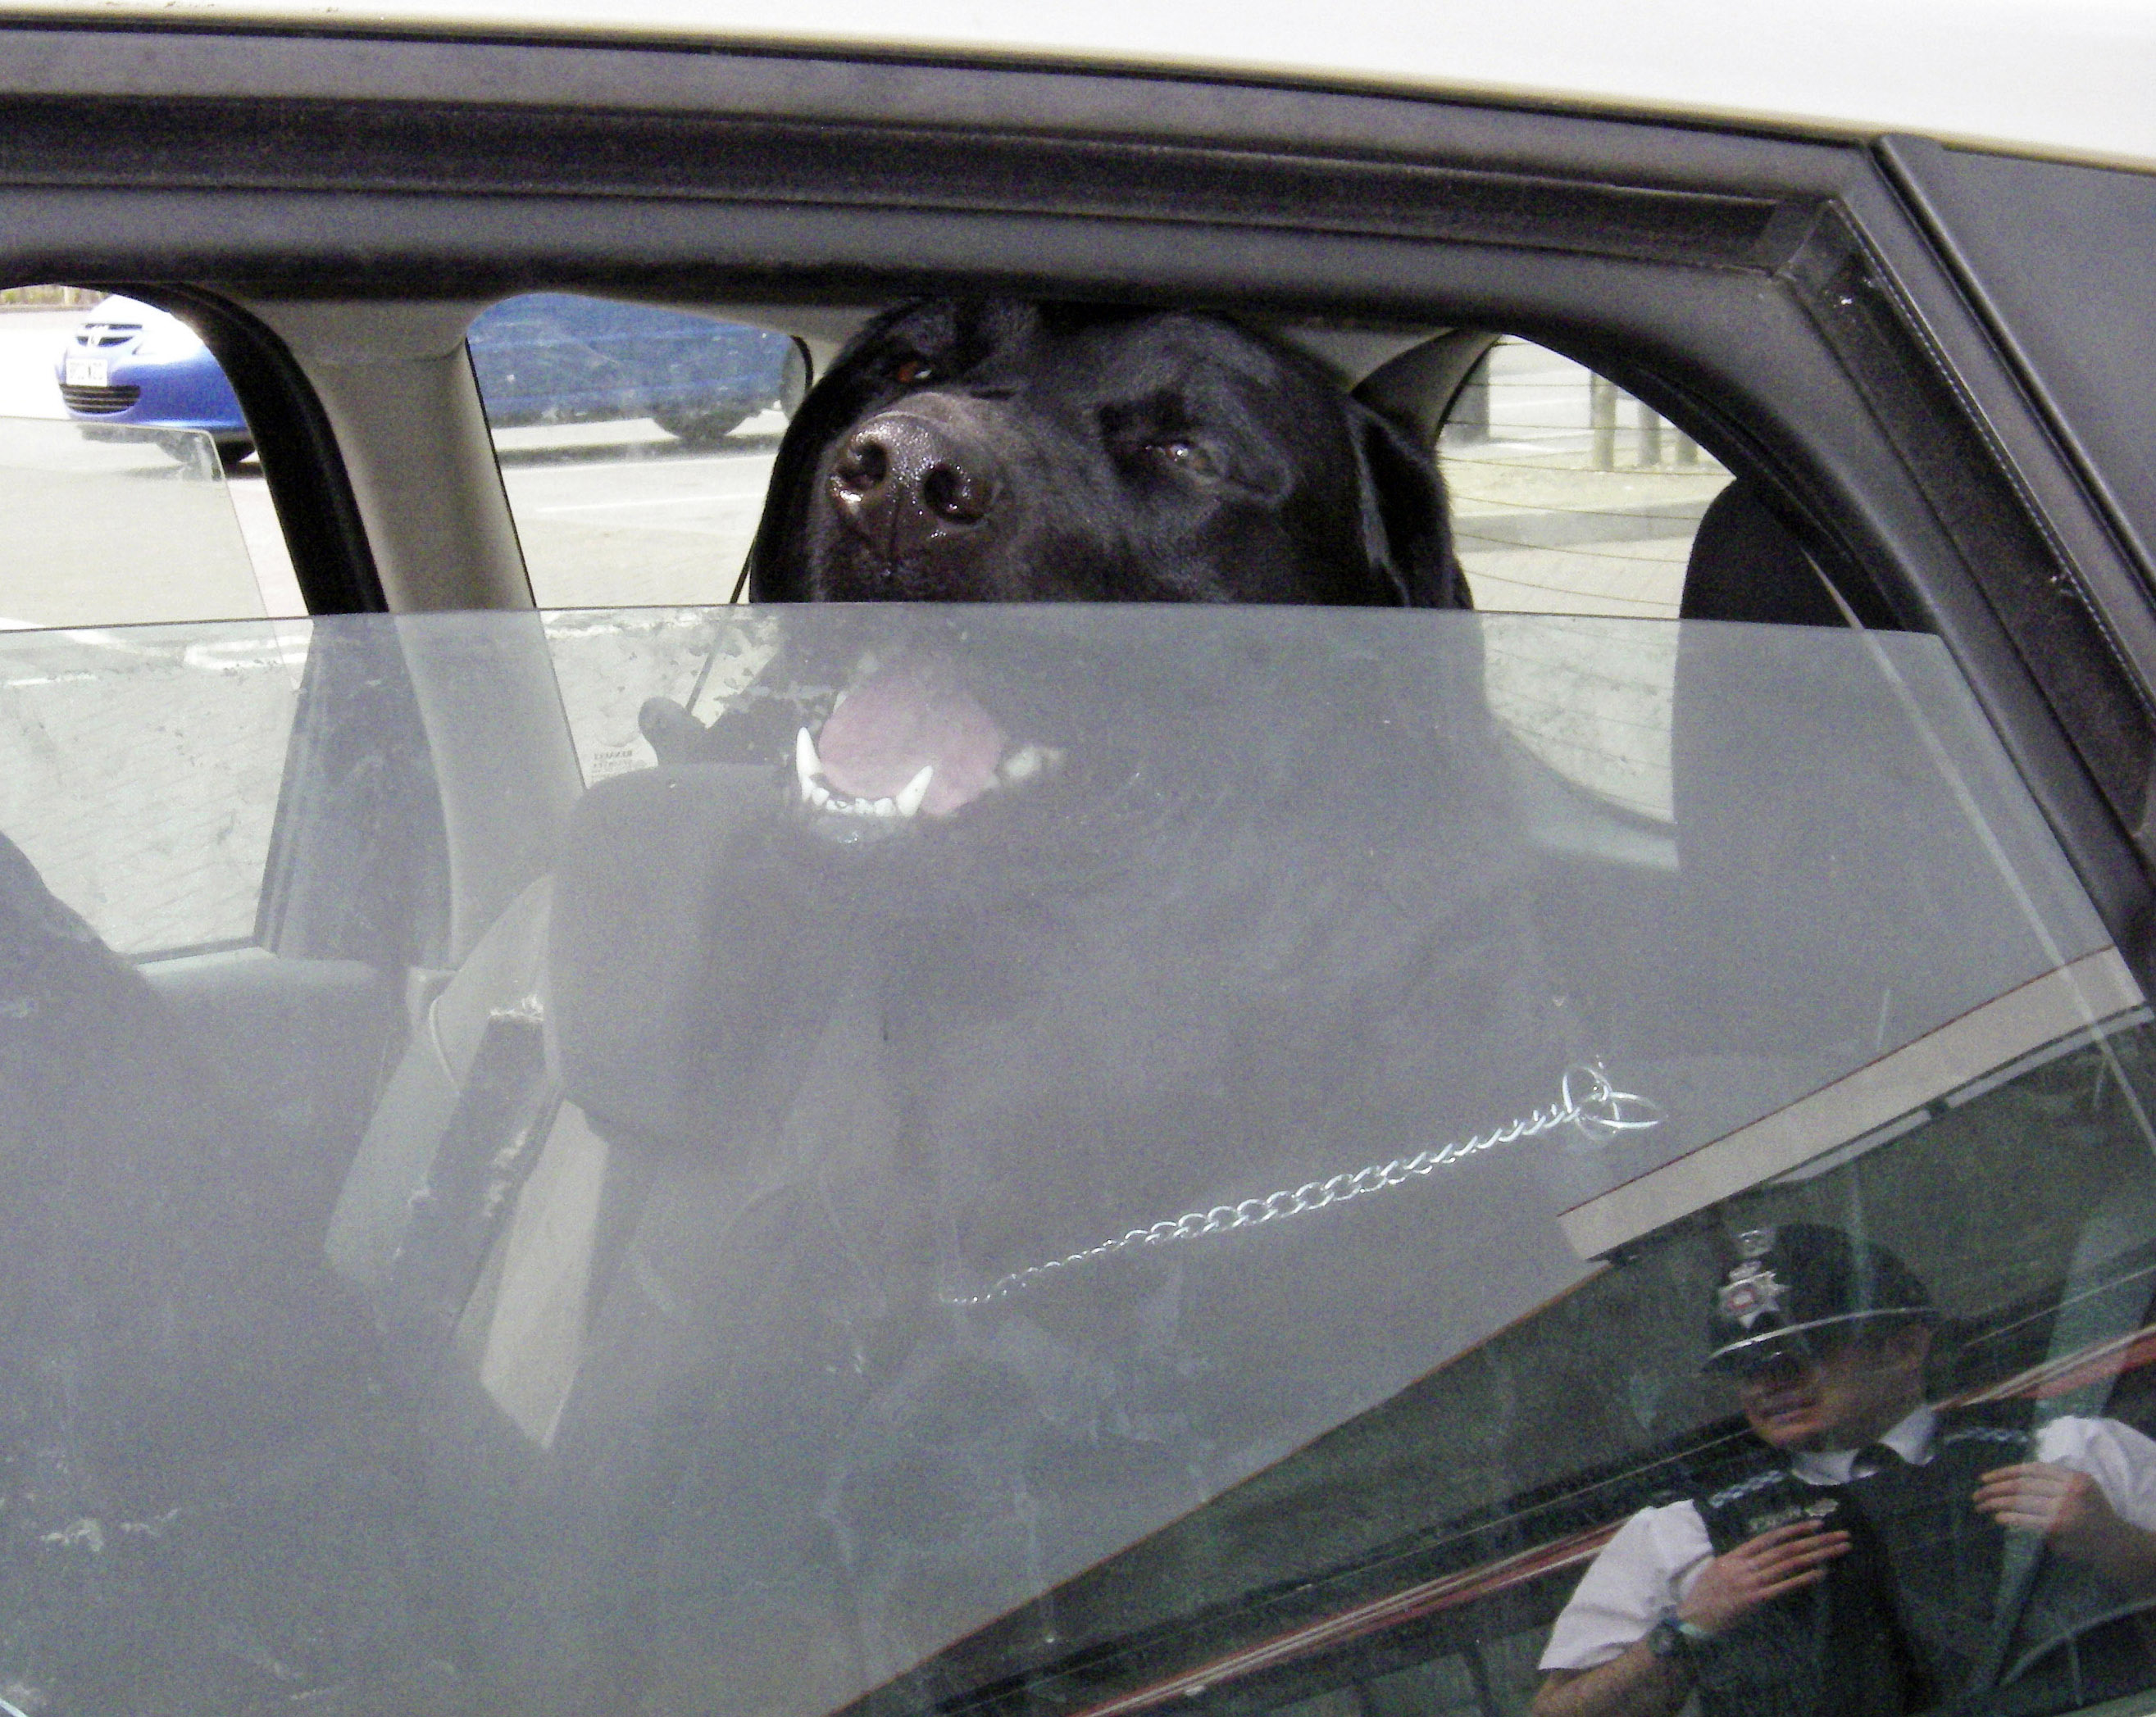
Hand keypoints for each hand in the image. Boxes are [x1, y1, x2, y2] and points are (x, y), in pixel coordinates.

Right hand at [1677, 1518, 1850, 1635]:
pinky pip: (1781, 1587)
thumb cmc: (1704, 1597)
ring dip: (1816, 1556)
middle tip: (1841, 1535)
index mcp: (1734, 1555)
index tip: (1817, 1524)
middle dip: (1816, 1540)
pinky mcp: (1753, 1600)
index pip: (1769, 1536)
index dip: (1794, 1529)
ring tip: (1837, 1550)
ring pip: (1787, 1564)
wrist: (1692, 1619)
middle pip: (1785, 1548)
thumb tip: (1763, 1559)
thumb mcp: (1719, 1571)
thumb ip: (1740, 1564)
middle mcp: (1743, 1564)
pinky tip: (1820, 1573)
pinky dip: (1801, 1579)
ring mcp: (1748, 1581)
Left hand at [1975, 1463, 2128, 1562]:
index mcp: (2073, 1476)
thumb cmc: (2094, 1514)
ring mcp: (2063, 1508)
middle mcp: (2068, 1489)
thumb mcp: (2082, 1488)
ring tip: (1981, 1506)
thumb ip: (2055, 1481)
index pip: (2032, 1469)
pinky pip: (2027, 1520)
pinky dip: (2010, 1518)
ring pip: (2021, 1501)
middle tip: (1977, 1494)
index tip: (1985, 1477)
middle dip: (1995, 1488)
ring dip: (1996, 1503)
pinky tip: (1998, 1518)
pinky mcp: (2058, 1527)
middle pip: (2022, 1485)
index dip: (2005, 1472)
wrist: (2116, 1544)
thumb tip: (2014, 1482)